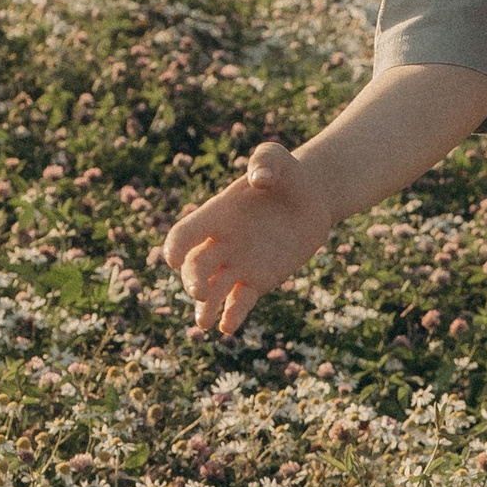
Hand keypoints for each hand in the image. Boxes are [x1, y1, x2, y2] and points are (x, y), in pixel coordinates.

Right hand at [160, 141, 330, 335]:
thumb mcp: (276, 158)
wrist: (312, 198)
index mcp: (215, 216)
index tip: (174, 259)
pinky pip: (239, 302)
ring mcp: (237, 265)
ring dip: (205, 307)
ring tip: (204, 322)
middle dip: (193, 280)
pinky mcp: (257, 281)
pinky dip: (232, 315)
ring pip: (213, 291)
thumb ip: (264, 161)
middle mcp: (220, 244)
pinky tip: (228, 327)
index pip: (184, 234)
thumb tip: (258, 180)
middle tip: (199, 292)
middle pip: (196, 267)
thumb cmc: (287, 174)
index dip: (176, 247)